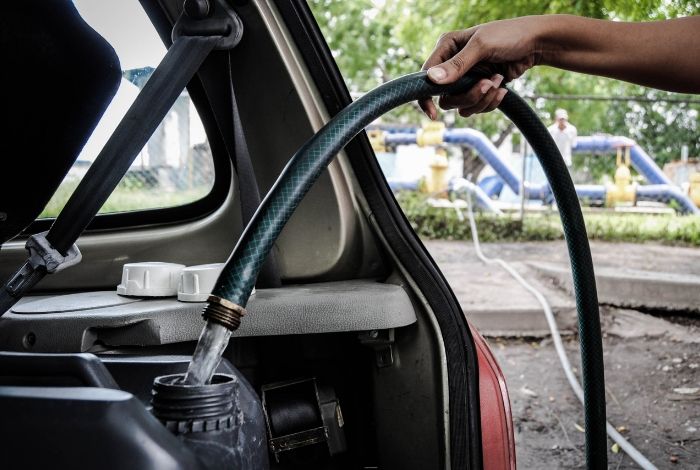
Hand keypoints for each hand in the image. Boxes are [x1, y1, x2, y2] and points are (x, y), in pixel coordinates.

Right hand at [418, 17, 546, 118]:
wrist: (537, 44)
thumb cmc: (510, 35)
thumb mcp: (482, 46)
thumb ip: (457, 64)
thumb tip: (432, 79)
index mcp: (447, 48)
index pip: (425, 77)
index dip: (425, 96)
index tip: (433, 114)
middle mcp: (453, 65)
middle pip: (446, 98)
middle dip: (468, 96)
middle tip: (486, 84)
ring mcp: (466, 79)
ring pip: (461, 106)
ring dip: (482, 99)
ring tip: (499, 81)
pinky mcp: (479, 89)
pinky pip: (476, 107)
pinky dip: (490, 102)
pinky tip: (503, 88)